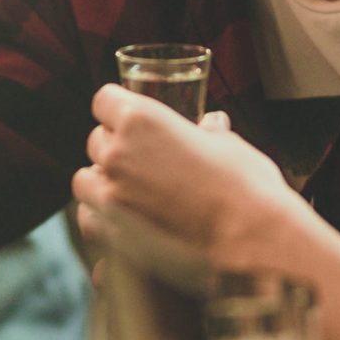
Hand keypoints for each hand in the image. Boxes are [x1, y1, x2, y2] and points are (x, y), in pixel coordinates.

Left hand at [74, 86, 307, 265]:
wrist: (254, 239)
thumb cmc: (247, 186)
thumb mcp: (230, 145)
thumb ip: (209, 132)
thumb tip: (211, 123)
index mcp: (141, 120)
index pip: (104, 101)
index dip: (117, 109)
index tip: (129, 119)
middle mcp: (118, 153)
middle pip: (96, 140)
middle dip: (115, 147)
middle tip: (143, 161)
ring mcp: (112, 194)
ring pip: (85, 180)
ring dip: (103, 183)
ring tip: (132, 192)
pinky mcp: (113, 231)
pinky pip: (90, 217)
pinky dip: (102, 218)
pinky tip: (126, 221)